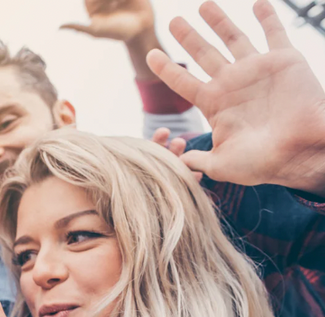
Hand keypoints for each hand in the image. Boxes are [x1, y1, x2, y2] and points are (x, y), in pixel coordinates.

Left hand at [61, 0, 154, 42]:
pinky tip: (128, 1)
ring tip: (120, 3)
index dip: (95, 1)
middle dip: (105, 0)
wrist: (141, 30)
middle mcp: (101, 0)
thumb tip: (59, 27)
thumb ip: (79, 27)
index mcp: (91, 6)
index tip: (107, 7)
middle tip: (112, 5)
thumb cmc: (118, 32)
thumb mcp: (97, 31)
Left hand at [148, 1, 324, 193]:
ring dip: (219, 20)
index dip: (166, 68)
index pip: (183, 82)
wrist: (303, 152)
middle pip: (203, 54)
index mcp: (215, 104)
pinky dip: (267, 16)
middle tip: (172, 21)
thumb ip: (196, 160)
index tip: (150, 55)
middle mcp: (233, 84)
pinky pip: (274, 32)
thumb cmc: (264, 162)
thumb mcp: (222, 164)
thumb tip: (174, 161)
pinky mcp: (284, 60)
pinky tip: (257, 3)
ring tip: (202, 4)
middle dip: (188, 37)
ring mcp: (257, 70)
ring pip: (233, 38)